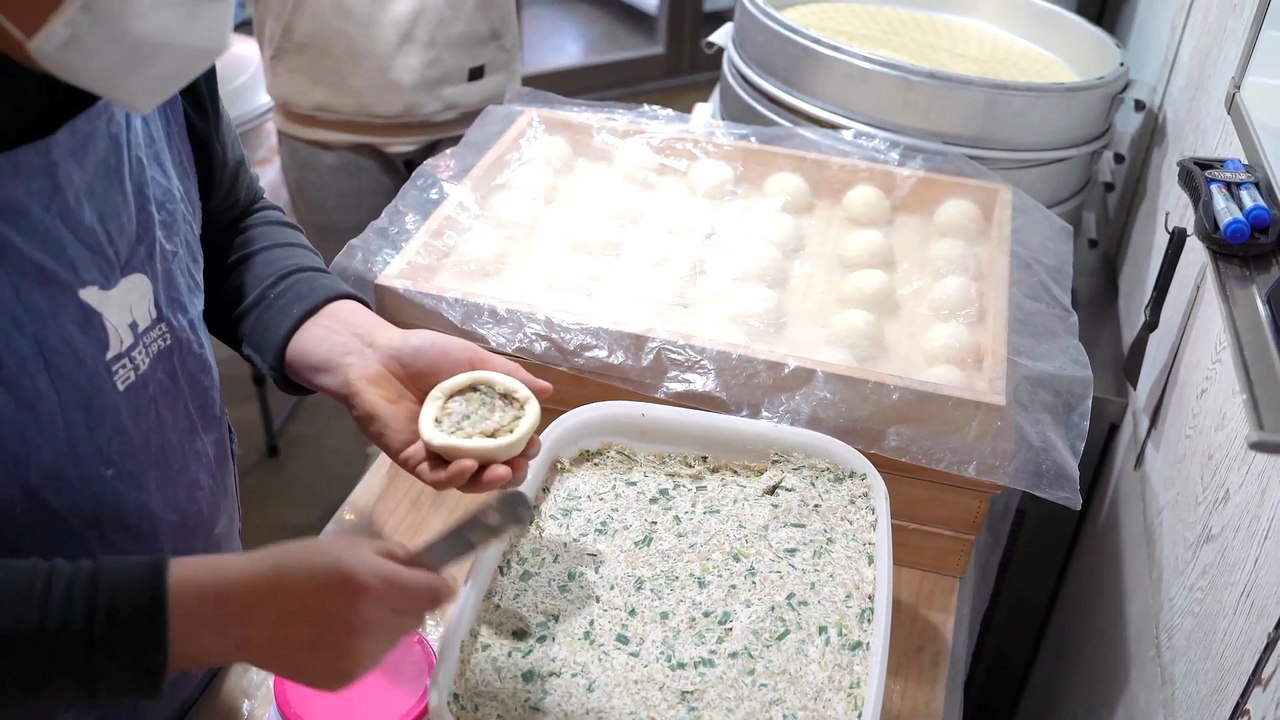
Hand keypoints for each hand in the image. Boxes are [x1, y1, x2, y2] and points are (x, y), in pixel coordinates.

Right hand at [168, 536, 455, 689]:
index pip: (438, 591)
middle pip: (419, 615)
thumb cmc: (293, 566)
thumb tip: (431, 569)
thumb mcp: (349, 546)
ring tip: (344, 612)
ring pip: (397, 637)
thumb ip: (396, 556)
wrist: (241, 610)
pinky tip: (329, 633)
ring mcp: (361, 657)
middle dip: (406, 600)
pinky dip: (362, 645)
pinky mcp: (346, 678)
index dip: (435, 582)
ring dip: (384, 623)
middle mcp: (374, 624)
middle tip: (374, 589)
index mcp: (376, 584)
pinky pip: (372, 657)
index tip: (424, 578)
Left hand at [284, 300, 553, 491]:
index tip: (534, 442)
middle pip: (492, 467)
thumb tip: (547, 390)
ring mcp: (438, 453)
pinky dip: (455, 477)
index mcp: (479, 417)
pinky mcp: (414, 461)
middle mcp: (462, 439)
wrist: (374, 356)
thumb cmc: (423, 353)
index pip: (508, 441)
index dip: (524, 446)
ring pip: (467, 480)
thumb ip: (509, 377)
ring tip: (503, 472)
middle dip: (511, 471)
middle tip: (521, 464)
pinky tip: (468, 466)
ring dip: (488, 482)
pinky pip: (437, 478)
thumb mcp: (473, 360)